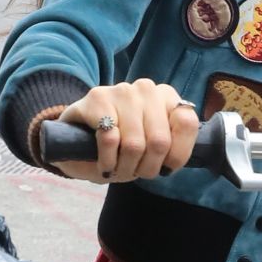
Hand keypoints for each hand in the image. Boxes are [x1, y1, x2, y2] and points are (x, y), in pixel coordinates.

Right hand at [50, 79, 198, 181]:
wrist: (75, 138)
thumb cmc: (120, 146)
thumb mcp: (151, 151)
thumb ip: (171, 149)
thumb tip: (174, 159)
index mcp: (166, 97)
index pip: (187, 123)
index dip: (176, 155)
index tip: (163, 166)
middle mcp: (146, 89)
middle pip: (159, 141)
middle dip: (146, 168)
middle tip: (134, 172)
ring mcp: (121, 90)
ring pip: (134, 144)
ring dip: (124, 168)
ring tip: (116, 168)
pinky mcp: (96, 98)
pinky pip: (109, 139)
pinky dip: (107, 161)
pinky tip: (104, 164)